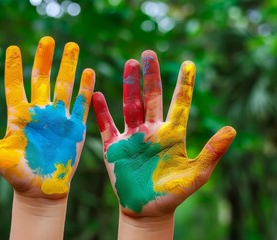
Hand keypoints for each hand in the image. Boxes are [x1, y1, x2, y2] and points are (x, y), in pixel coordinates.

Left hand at [0, 36, 94, 198]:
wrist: (41, 188)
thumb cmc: (17, 174)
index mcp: (19, 116)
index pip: (15, 86)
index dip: (14, 67)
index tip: (13, 49)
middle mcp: (39, 112)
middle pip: (42, 79)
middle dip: (45, 59)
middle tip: (48, 39)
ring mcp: (58, 118)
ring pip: (64, 86)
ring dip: (69, 66)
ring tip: (72, 46)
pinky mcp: (74, 127)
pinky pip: (81, 104)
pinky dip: (85, 88)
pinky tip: (88, 72)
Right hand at [92, 50, 235, 216]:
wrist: (147, 209)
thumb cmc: (173, 193)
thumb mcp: (197, 174)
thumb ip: (212, 152)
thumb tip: (232, 129)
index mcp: (172, 135)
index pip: (179, 103)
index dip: (184, 84)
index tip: (189, 63)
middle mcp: (152, 131)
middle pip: (151, 98)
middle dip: (150, 76)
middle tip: (148, 54)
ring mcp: (132, 137)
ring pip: (130, 105)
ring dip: (129, 86)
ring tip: (130, 64)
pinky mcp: (115, 147)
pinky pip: (106, 125)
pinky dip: (102, 111)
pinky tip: (98, 94)